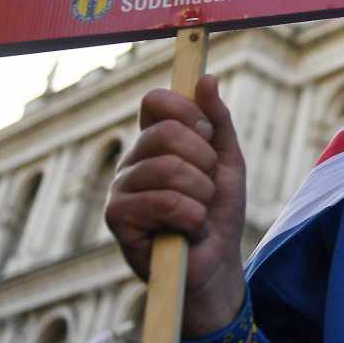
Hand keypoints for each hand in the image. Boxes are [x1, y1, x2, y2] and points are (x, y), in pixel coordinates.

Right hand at [105, 76, 247, 335]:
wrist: (216, 263)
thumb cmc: (218, 211)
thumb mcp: (227, 161)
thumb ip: (218, 120)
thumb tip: (206, 78)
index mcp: (154, 141)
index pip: (155, 100)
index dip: (187, 111)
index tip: (207, 134)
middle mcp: (132, 159)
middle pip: (164, 133)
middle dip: (202, 160)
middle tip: (207, 185)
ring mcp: (120, 187)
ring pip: (167, 168)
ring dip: (201, 193)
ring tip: (199, 211)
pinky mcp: (116, 217)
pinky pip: (163, 201)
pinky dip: (191, 216)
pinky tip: (188, 230)